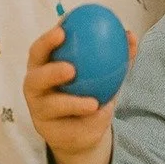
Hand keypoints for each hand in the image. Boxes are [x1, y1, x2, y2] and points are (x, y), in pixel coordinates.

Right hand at [23, 23, 137, 163]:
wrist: (83, 127)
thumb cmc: (89, 89)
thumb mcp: (103, 71)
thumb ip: (116, 53)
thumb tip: (130, 35)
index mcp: (43, 66)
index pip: (39, 50)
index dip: (47, 40)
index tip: (63, 31)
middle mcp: (36, 87)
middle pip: (34, 79)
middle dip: (50, 73)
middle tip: (71, 69)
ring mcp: (38, 111)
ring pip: (50, 107)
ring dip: (71, 103)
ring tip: (92, 103)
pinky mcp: (47, 132)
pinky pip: (66, 127)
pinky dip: (84, 121)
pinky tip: (100, 115)